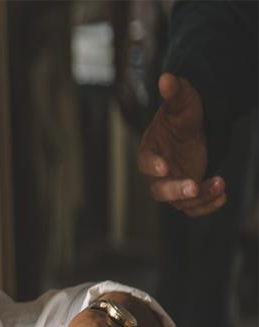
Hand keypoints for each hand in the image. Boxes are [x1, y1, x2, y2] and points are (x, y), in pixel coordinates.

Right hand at [138, 72, 226, 216]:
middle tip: (192, 186)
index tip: (164, 167)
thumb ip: (175, 93)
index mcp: (151, 150)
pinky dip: (208, 205)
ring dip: (199, 197)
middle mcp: (158, 172)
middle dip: (175, 191)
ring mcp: (173, 185)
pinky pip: (194, 208)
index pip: (144, 161)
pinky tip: (223, 194)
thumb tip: (166, 77)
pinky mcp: (187, 194)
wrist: (193, 131)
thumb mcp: (183, 103)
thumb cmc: (182, 117)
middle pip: (159, 190)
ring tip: (220, 183)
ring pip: (179, 203)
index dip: (152, 166)